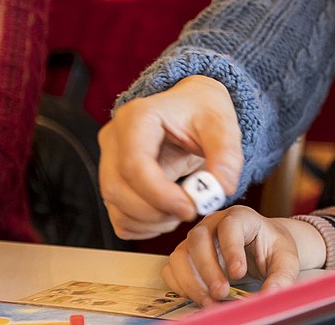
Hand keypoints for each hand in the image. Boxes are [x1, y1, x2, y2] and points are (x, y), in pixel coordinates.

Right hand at [99, 76, 243, 238]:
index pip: (134, 165)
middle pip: (117, 189)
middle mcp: (114, 138)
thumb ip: (226, 155)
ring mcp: (108, 160)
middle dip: (156, 212)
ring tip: (183, 210)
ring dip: (150, 222)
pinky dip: (143, 226)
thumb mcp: (222, 124)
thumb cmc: (202, 110)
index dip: (160, 194)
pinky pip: (118, 216)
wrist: (192, 107)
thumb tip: (221, 189)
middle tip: (191, 211)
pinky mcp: (113, 180)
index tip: (191, 208)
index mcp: (137, 117)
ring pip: (114, 206)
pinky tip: (169, 214)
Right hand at [162, 207, 320, 305]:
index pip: (230, 226)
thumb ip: (281, 276)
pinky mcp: (186, 256)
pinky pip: (172, 269)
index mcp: (241, 217)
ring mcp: (196, 239)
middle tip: (221, 293)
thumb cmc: (272, 249)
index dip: (231, 249)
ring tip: (210, 302)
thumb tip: (270, 295)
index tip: (238, 273)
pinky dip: (181, 286)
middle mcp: (213, 223)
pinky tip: (199, 298)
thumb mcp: (285, 260)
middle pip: (199, 238)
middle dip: (208, 269)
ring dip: (191, 281)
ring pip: (181, 255)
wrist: (260, 248)